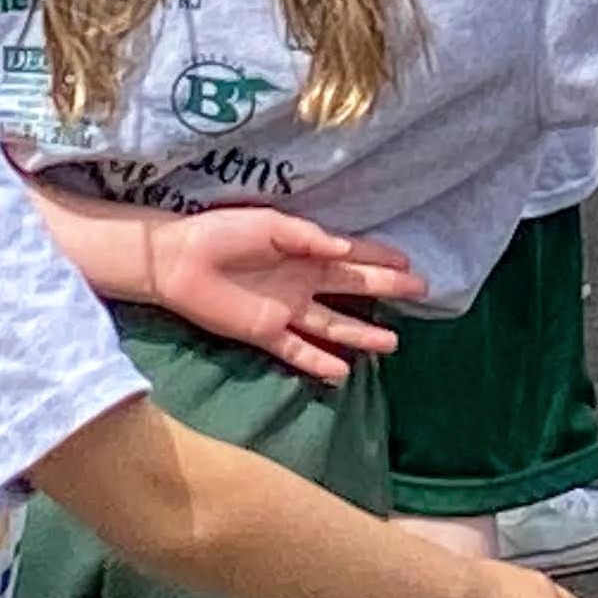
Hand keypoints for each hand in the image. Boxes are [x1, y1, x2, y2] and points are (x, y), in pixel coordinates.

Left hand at [140, 209, 424, 384]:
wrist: (177, 260)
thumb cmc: (223, 232)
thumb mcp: (272, 225)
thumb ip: (309, 238)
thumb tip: (346, 250)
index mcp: (305, 252)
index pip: (352, 257)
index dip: (380, 259)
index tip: (408, 262)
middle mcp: (302, 283)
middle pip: (353, 289)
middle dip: (386, 289)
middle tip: (419, 291)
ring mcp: (286, 311)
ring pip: (333, 326)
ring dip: (362, 335)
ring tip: (391, 344)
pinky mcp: (264, 333)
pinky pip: (297, 351)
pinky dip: (318, 362)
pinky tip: (342, 372)